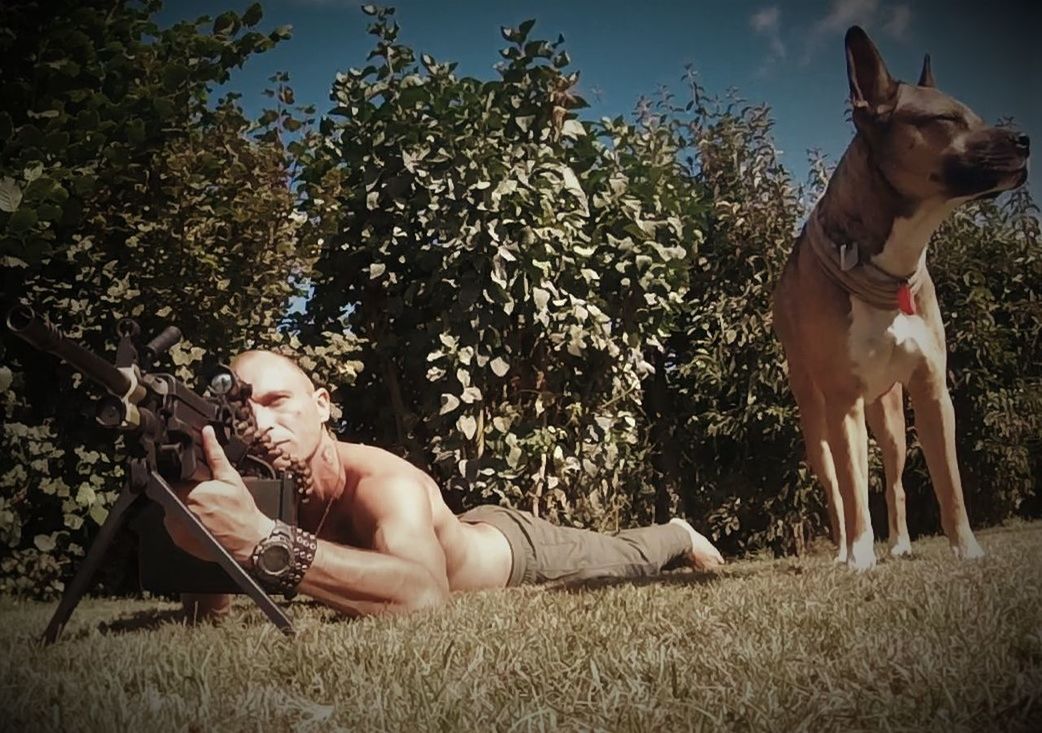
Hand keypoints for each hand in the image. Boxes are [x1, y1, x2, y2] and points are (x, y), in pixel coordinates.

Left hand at [164, 425, 275, 563]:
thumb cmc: (242, 511)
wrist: (250, 540)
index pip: (174, 478)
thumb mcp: (230, 477)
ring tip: (206, 510)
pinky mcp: (180, 541)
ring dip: (184, 507)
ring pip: (173, 510)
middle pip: (172, 494)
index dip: (186, 478)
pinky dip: (185, 522)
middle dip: (186, 492)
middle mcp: (179, 512)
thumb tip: (207, 433)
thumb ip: (214, 454)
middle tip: (207, 496)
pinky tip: (203, 521)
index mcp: (190, 493)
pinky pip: (176, 526)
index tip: (198, 481)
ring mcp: (178, 529)